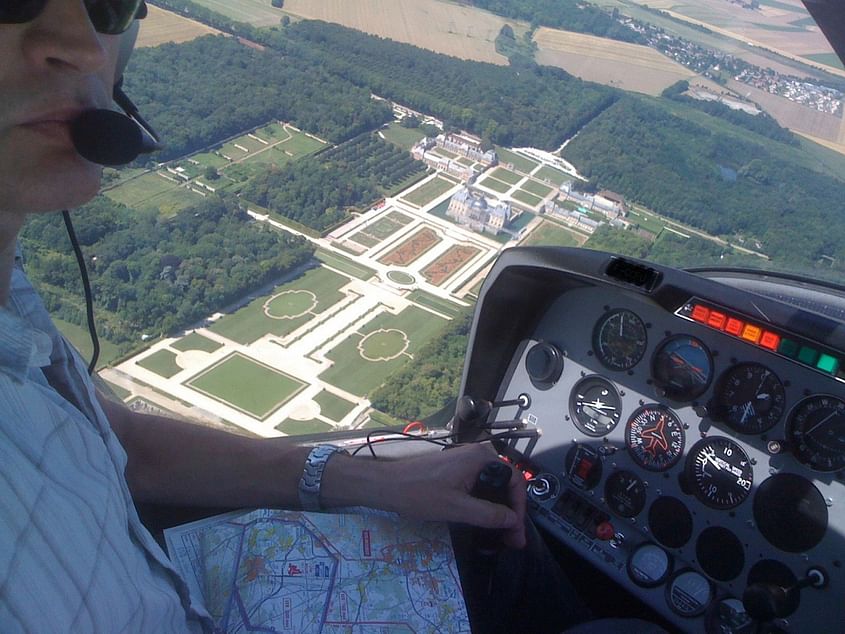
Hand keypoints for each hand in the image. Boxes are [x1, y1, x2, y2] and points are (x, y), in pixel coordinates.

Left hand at [378, 443, 526, 548]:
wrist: (387, 485)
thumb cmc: (419, 494)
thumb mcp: (457, 508)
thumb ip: (489, 514)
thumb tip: (513, 521)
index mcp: (481, 458)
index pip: (516, 480)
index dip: (519, 508)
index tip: (516, 531)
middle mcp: (477, 454)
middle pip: (506, 482)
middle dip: (511, 511)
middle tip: (511, 537)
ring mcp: (467, 459)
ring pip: (494, 484)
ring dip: (499, 508)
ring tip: (501, 532)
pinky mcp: (458, 467)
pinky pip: (481, 483)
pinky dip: (487, 501)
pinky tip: (485, 518)